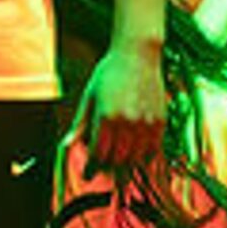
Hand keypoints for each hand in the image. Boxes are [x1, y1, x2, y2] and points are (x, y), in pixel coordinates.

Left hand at [75, 41, 165, 175]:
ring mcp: (146, 122)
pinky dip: (142, 157)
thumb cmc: (109, 72)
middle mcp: (128, 122)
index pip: (98, 154)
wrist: (138, 53)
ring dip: (124, 164)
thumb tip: (66, 146)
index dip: (91, 167)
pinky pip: (152, 150)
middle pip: (116, 160)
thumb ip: (80, 124)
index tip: (87, 174)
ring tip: (116, 159)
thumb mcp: (89, 96)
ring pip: (135, 159)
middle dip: (106, 167)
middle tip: (101, 166)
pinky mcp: (160, 121)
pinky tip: (134, 152)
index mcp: (107, 116)